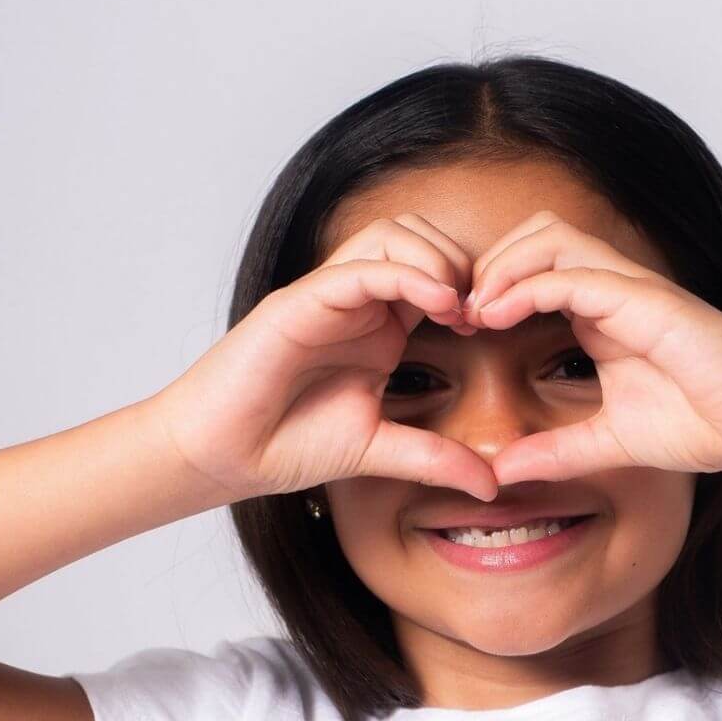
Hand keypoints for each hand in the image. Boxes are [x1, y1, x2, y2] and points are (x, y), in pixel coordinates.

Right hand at [148, 215, 495, 503]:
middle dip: (463, 263)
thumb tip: (492, 485)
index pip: (437, 274)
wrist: (222, 455)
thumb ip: (434, 460)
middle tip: (484, 312)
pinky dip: (405, 273)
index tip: (499, 327)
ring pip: (392, 235)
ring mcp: (327, 295)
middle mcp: (356, 300)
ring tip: (461, 307)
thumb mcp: (379, 451)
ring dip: (438, 259)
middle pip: (421, 237)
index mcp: (379, 326)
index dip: (476, 289)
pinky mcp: (301, 301)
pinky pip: (361, 267)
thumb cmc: (286, 444)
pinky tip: (438, 303)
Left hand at [462, 212, 721, 482]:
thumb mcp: (610, 443)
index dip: (489, 289)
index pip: (533, 272)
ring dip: (502, 266)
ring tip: (472, 310)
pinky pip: (577, 273)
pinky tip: (499, 314)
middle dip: (486, 265)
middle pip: (534, 237)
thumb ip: (557, 452)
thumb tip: (504, 472)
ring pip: (550, 238)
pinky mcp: (648, 300)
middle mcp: (614, 290)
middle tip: (455, 313)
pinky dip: (531, 284)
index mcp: (603, 314)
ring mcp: (632, 289)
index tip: (457, 329)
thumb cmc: (706, 424)